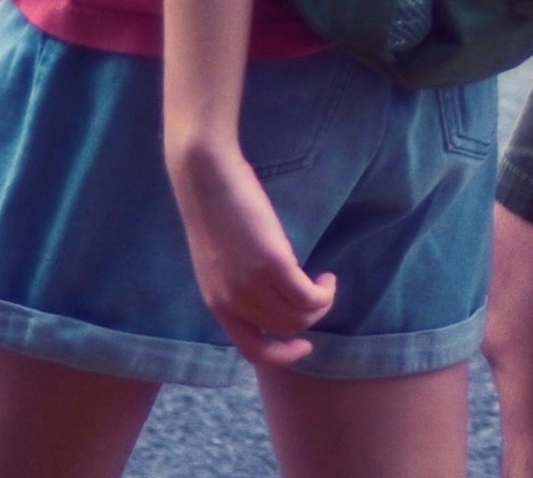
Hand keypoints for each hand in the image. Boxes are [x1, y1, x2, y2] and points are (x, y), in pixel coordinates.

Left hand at [167, 133, 336, 368]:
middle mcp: (232, 302)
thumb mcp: (220, 260)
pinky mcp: (272, 263)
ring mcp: (251, 284)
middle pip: (285, 330)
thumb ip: (239, 283)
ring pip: (300, 317)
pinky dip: (325, 292)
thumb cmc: (214, 209)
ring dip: (321, 304)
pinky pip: (308, 296)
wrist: (205, 177)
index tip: (304, 345)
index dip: (282, 355)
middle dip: (309, 318)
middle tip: (319, 292)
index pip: (252, 350)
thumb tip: (271, 295)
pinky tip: (326, 277)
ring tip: (325, 282)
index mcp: (217, 304)